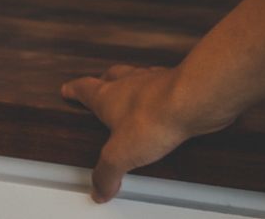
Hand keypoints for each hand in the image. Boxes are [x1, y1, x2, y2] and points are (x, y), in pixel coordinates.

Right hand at [58, 63, 236, 203]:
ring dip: (136, 85)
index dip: (75, 90)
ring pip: (141, 77)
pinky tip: (167, 104)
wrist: (195, 98)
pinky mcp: (182, 86)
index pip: (85, 88)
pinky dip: (163, 94)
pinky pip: (168, 87)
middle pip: (114, 76)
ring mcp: (159, 81)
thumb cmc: (155, 116)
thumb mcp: (119, 155)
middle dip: (105, 80)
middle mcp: (132, 83)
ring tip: (135, 96)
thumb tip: (99, 189)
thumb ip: (106, 174)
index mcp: (109, 95)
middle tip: (102, 84)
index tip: (69, 89)